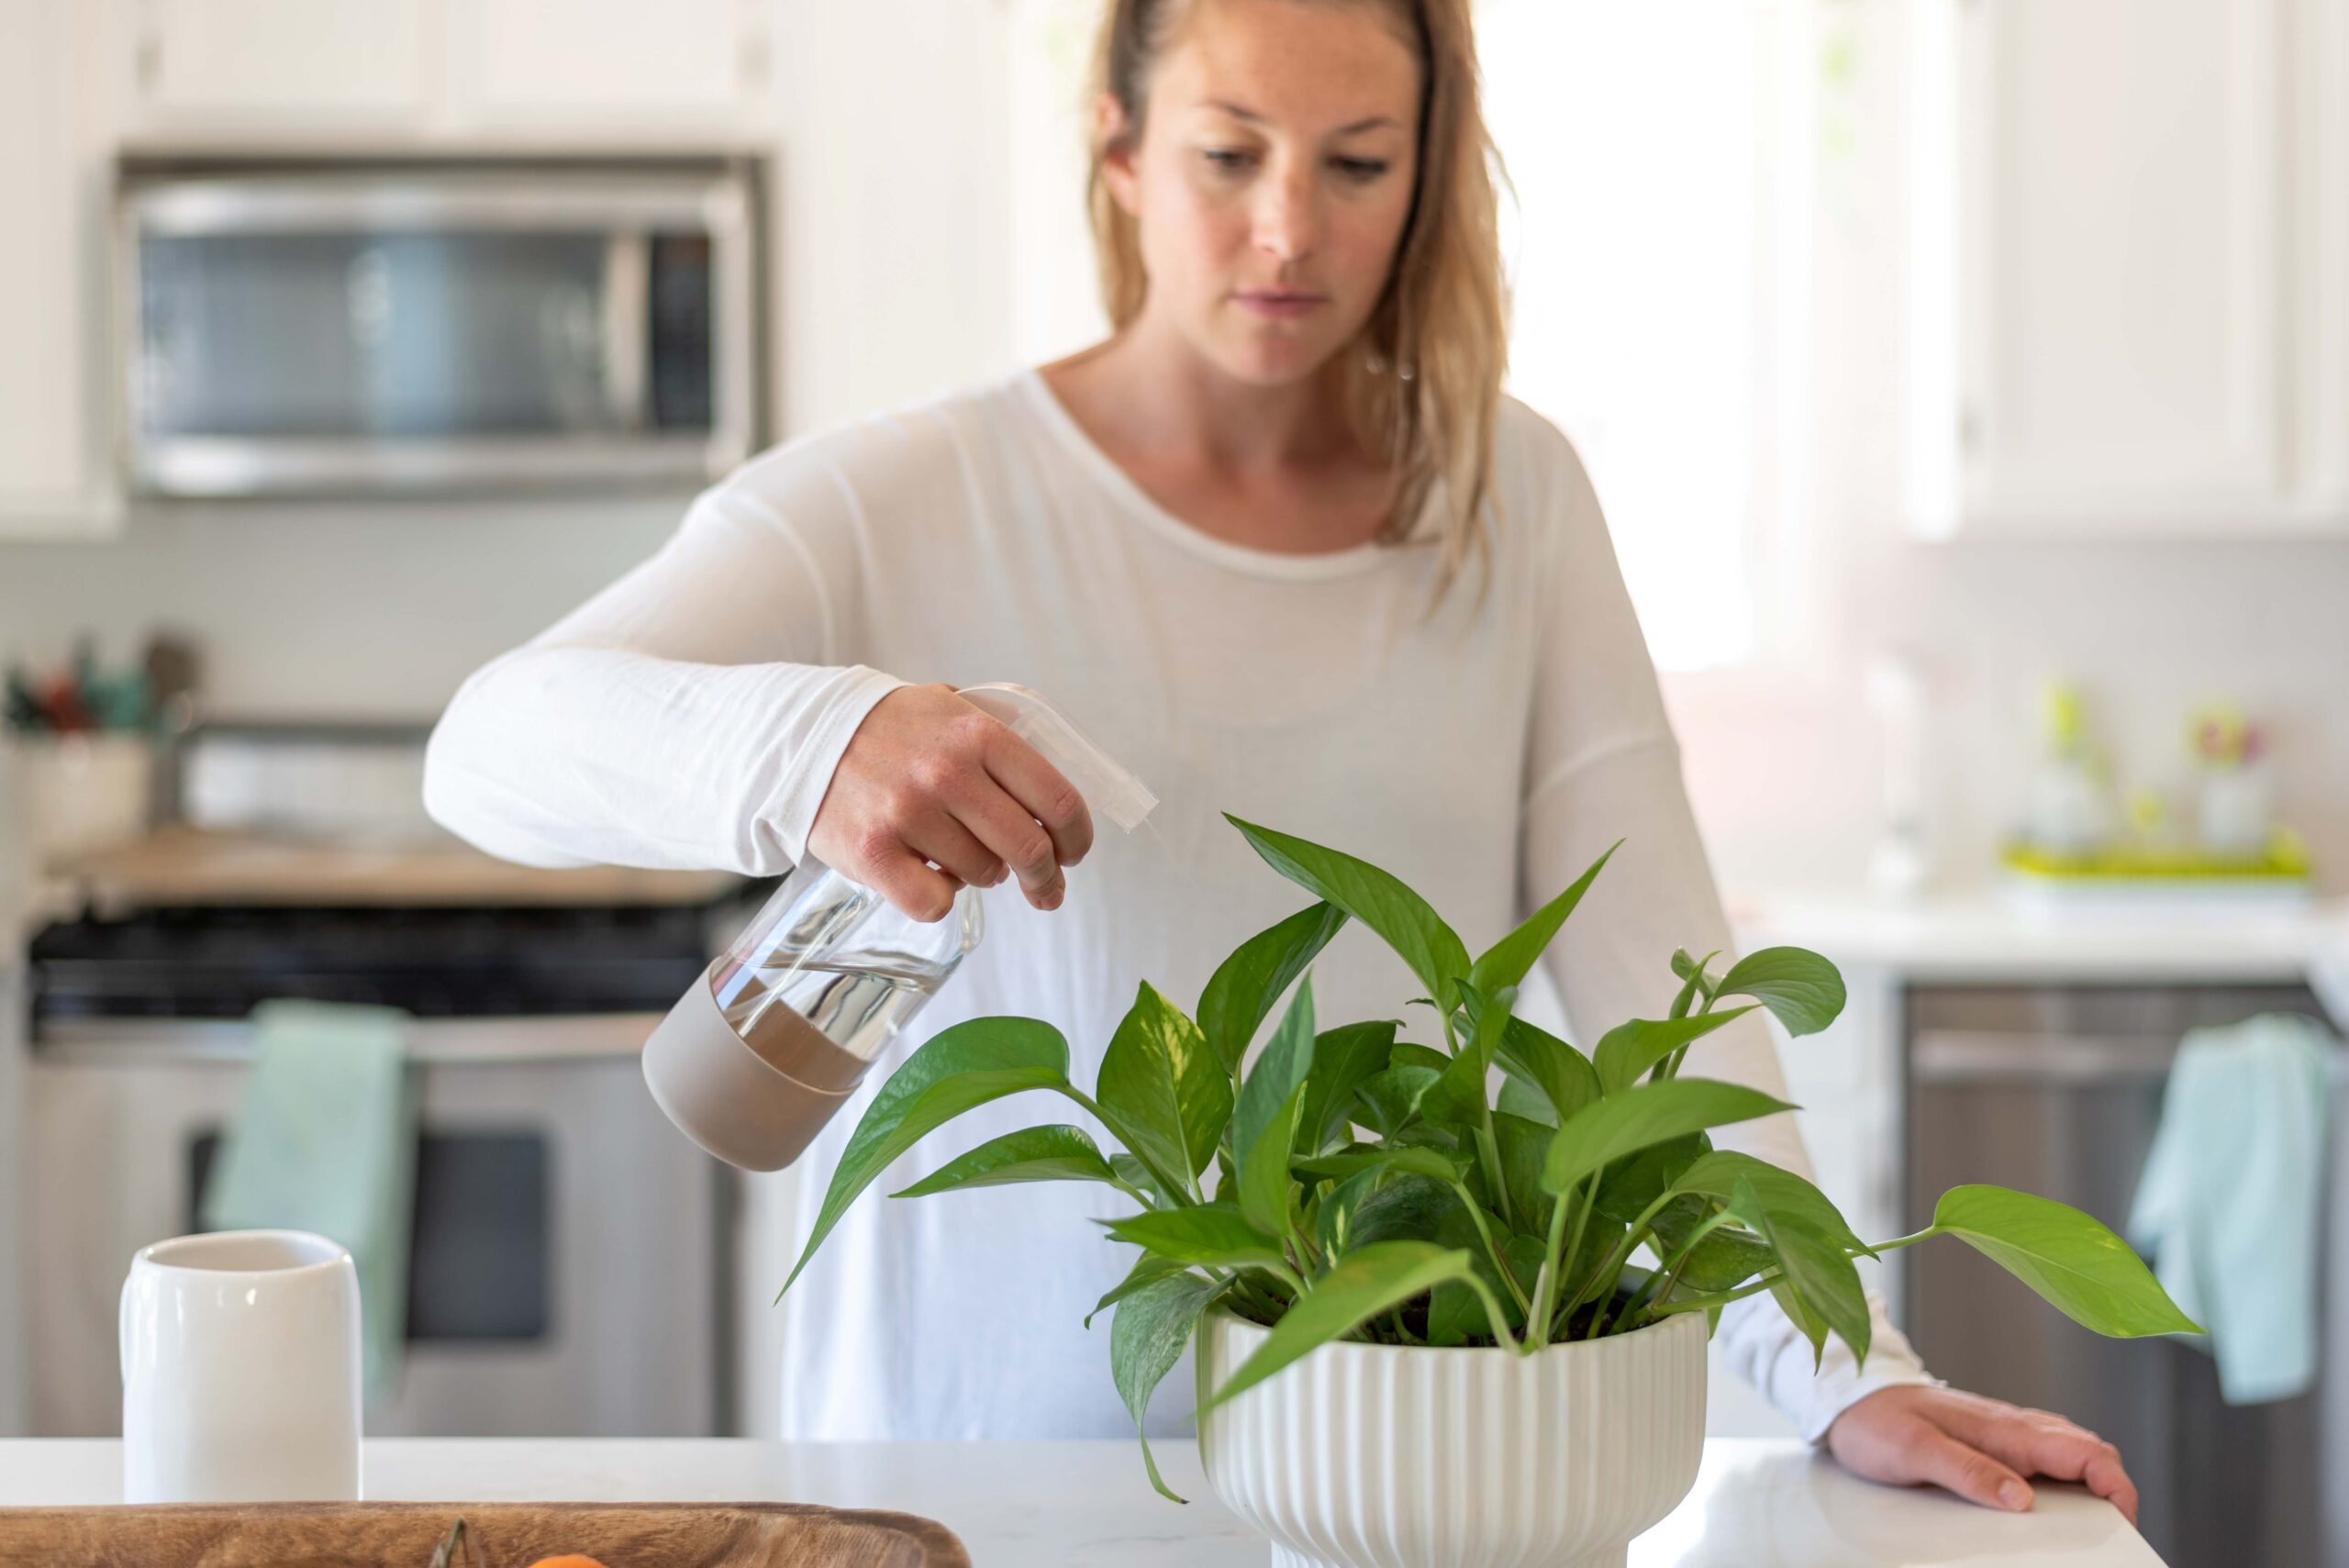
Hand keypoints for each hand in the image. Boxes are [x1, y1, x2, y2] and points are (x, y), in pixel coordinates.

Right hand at [808, 683, 1093, 920]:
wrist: (802, 737)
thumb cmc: (889, 731)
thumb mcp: (950, 711)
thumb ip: (1001, 746)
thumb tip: (1054, 805)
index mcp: (976, 733)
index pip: (1057, 800)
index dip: (1076, 838)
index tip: (1073, 853)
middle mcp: (946, 773)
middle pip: (1029, 848)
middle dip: (1046, 877)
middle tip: (1044, 887)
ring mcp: (908, 814)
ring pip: (984, 876)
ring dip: (983, 874)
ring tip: (957, 855)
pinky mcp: (873, 854)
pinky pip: (935, 903)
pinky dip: (939, 897)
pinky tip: (927, 874)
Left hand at [1824, 1385, 2138, 1526]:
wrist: (1851, 1399)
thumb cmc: (1878, 1421)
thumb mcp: (1915, 1451)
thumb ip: (1967, 1470)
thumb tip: (2020, 1498)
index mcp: (2006, 1429)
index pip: (2086, 1452)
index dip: (2117, 1487)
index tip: (2123, 1523)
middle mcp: (2015, 1427)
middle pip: (2092, 1454)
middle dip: (2114, 1493)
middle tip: (2111, 1536)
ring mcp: (2007, 1433)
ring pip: (2073, 1456)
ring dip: (2091, 1489)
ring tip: (2087, 1529)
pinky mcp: (1995, 1443)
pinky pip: (2046, 1460)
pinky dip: (2065, 1484)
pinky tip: (2049, 1508)